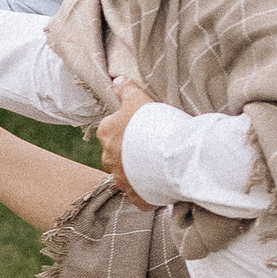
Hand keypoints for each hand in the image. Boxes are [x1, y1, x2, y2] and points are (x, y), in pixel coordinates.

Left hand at [96, 79, 154, 200]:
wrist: (170, 155)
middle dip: (130, 152)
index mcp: (106, 133)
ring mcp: (122, 180)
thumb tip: (116, 80)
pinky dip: (147, 192)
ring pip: (127, 176)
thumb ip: (126, 89)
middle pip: (117, 154)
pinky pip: (140, 196)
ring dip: (138, 172)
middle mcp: (108, 158)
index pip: (111, 129)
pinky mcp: (136, 197)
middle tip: (151, 146)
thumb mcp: (138, 99)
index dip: (127, 128)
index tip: (143, 128)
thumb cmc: (152, 123)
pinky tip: (160, 186)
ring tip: (157, 165)